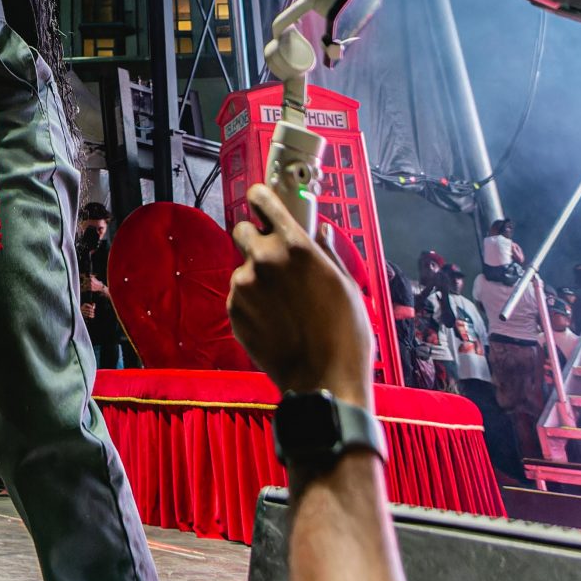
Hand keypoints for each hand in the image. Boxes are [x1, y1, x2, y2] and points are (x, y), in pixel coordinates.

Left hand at [228, 183, 374, 398]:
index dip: (261, 199)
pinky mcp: (233, 312)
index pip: (262, 200)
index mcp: (295, 246)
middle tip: (274, 259)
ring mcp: (244, 287)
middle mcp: (264, 260)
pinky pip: (238, 297)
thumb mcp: (347, 285)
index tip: (261, 202)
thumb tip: (320, 233)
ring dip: (256, 278)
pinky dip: (251, 303)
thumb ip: (327, 253)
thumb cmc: (345, 334)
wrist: (324, 381)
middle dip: (255, 239)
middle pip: (242, 230)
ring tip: (283, 304)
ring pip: (242, 269)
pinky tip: (275, 321)